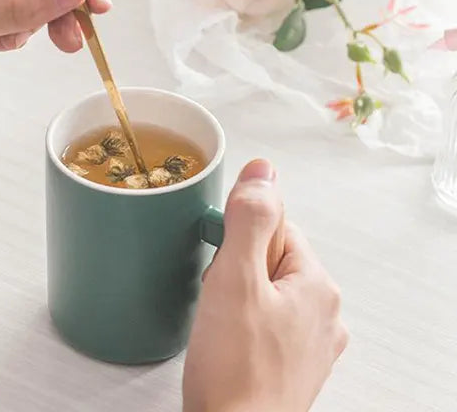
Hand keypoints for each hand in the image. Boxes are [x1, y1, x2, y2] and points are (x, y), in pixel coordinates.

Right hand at [183, 159, 347, 411]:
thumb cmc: (235, 371)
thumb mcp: (235, 280)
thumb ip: (249, 220)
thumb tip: (262, 171)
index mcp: (318, 285)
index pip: (275, 227)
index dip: (237, 241)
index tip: (221, 265)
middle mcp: (323, 313)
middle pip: (268, 258)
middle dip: (234, 271)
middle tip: (219, 301)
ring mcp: (309, 342)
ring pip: (261, 291)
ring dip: (234, 298)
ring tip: (220, 327)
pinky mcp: (290, 363)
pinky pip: (261, 321)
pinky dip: (240, 325)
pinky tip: (226, 344)